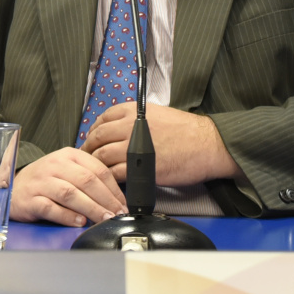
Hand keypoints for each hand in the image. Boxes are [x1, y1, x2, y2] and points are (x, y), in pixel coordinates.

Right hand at [9, 147, 125, 226]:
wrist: (13, 186)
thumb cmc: (45, 180)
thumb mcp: (67, 170)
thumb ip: (88, 178)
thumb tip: (115, 198)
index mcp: (68, 155)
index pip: (97, 169)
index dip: (113, 188)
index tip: (123, 204)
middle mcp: (55, 166)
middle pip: (86, 181)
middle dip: (106, 200)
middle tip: (117, 214)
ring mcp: (41, 182)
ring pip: (70, 194)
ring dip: (91, 208)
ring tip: (103, 219)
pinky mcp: (30, 199)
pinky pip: (51, 207)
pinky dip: (67, 215)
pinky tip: (79, 221)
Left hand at [81, 102, 235, 186]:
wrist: (207, 145)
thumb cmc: (187, 131)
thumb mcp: (158, 114)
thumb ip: (135, 120)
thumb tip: (118, 130)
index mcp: (134, 112)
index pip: (102, 119)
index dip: (93, 130)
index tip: (92, 139)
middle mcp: (130, 126)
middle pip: (98, 137)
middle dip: (88, 148)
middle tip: (87, 157)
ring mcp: (134, 147)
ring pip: (102, 156)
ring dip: (96, 165)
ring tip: (96, 171)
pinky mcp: (140, 167)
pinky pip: (115, 173)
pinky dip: (109, 178)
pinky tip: (110, 181)